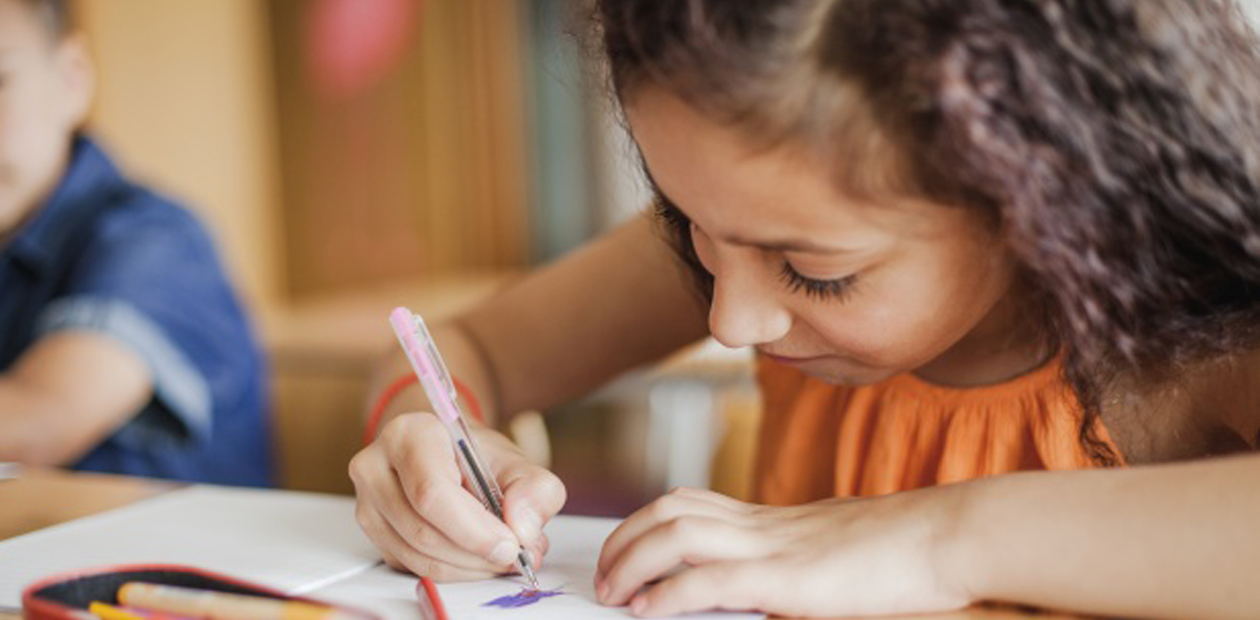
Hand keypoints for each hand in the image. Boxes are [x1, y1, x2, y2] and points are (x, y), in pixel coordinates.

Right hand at [349, 411, 566, 580]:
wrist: (448, 455)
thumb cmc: (475, 457)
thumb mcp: (516, 462)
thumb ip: (535, 490)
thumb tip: (523, 529)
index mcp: (409, 434)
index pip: (432, 493)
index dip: (473, 529)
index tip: (510, 545)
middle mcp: (376, 467)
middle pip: (424, 531)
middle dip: (477, 553)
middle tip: (515, 555)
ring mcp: (368, 503)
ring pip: (419, 556)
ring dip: (469, 567)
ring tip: (502, 555)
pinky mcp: (373, 535)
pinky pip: (414, 567)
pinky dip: (455, 572)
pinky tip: (478, 557)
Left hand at [594, 486, 973, 617]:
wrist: (945, 536)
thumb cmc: (901, 550)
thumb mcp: (832, 548)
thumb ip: (792, 558)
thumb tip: (763, 585)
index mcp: (772, 519)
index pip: (690, 503)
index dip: (645, 524)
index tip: (624, 552)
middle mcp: (763, 525)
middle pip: (670, 510)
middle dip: (623, 540)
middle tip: (603, 575)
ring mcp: (772, 547)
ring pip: (675, 534)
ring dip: (631, 563)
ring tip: (612, 593)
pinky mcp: (786, 578)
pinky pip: (709, 579)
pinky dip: (668, 593)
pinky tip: (646, 612)